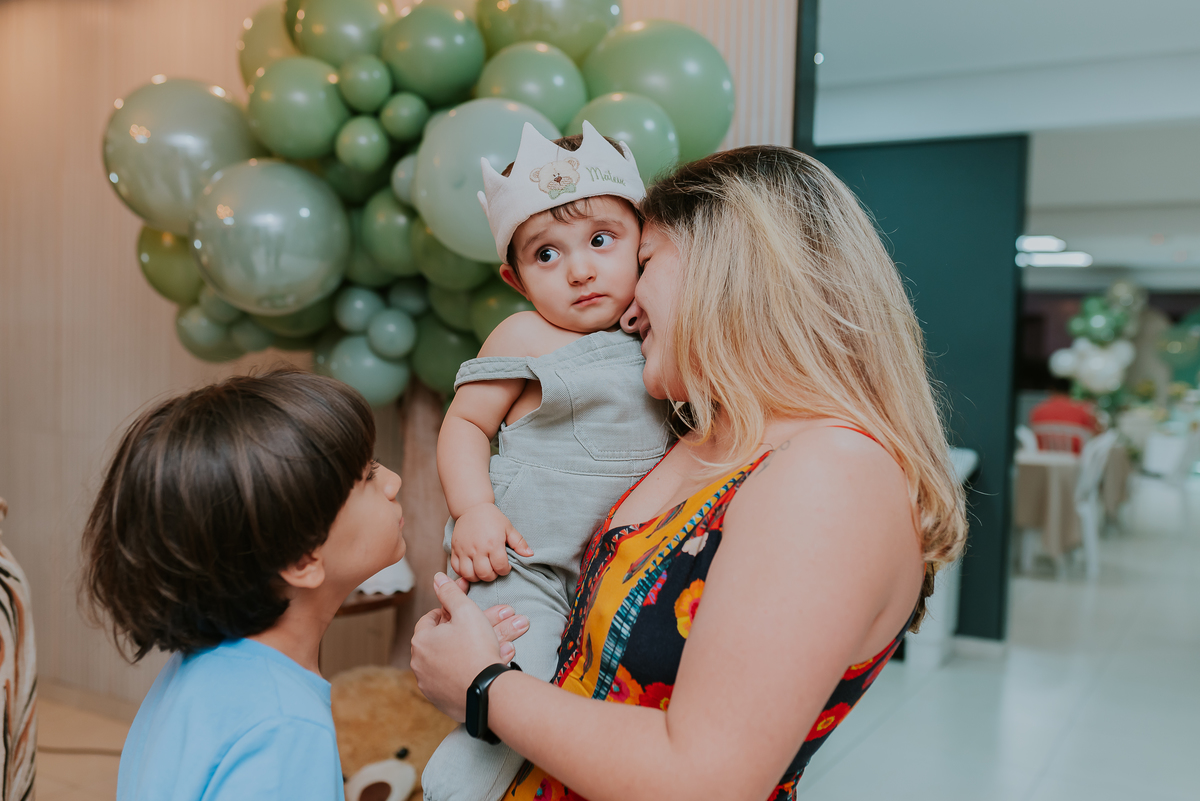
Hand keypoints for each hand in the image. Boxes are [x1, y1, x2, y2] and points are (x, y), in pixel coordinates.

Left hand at [412, 573, 528, 720]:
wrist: (487, 692)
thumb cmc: (476, 648)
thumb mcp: (466, 612)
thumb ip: (450, 593)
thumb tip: (437, 578)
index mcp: (421, 641)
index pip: (430, 619)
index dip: (448, 612)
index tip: (462, 612)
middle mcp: (420, 664)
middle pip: (445, 640)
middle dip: (471, 630)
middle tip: (489, 625)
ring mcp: (431, 685)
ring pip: (455, 659)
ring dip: (475, 650)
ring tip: (502, 644)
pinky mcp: (444, 701)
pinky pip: (459, 679)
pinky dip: (473, 670)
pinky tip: (494, 661)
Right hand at [450, 503, 532, 581]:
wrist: (472, 507)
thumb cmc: (492, 518)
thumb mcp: (508, 528)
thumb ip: (519, 543)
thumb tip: (530, 555)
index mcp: (493, 543)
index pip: (500, 567)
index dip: (505, 570)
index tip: (505, 566)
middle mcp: (478, 548)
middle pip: (485, 574)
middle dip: (492, 576)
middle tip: (494, 570)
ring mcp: (464, 549)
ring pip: (469, 575)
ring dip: (477, 577)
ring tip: (482, 570)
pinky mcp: (455, 549)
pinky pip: (456, 568)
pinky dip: (463, 572)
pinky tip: (471, 568)